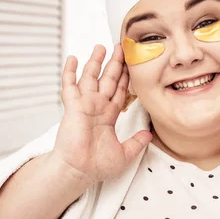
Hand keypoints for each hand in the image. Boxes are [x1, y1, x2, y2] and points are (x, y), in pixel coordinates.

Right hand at [51, 44, 151, 183]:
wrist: (79, 171)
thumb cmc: (96, 166)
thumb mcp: (125, 153)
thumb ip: (137, 142)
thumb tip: (150, 135)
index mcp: (108, 116)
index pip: (118, 91)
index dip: (125, 78)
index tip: (131, 65)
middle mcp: (96, 107)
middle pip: (107, 79)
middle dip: (114, 63)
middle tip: (120, 47)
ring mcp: (84, 106)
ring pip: (90, 78)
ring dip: (95, 62)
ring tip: (101, 47)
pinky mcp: (72, 107)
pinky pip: (70, 86)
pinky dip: (70, 72)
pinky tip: (73, 58)